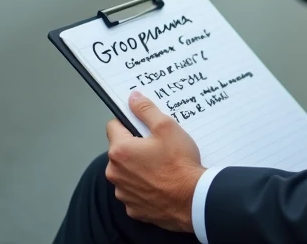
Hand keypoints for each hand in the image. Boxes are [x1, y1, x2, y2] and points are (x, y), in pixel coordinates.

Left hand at [105, 91, 203, 232]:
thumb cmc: (179, 163)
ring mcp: (123, 193)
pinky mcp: (133, 208)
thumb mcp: (166, 127)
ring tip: (162, 167)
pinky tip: (161, 184)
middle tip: (158, 147)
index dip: (129, 123)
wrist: (193, 199)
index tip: (144, 127)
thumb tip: (133, 98)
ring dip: (138, 168)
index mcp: (120, 150)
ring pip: (127, 172)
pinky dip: (144, 187)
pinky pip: (134, 191)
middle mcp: (115, 173)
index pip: (113, 126)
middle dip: (135, 147)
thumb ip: (146, 110)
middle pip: (120, 151)